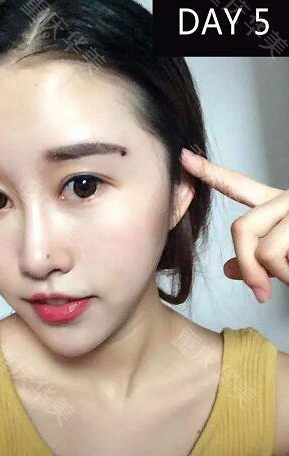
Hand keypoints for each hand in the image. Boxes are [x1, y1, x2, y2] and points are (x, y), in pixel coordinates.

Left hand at [180, 148, 288, 302]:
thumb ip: (257, 258)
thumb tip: (227, 270)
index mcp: (279, 205)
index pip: (238, 186)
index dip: (209, 173)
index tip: (182, 157)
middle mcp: (288, 200)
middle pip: (241, 228)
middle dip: (248, 267)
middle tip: (262, 292)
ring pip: (264, 249)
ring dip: (278, 277)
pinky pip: (282, 259)